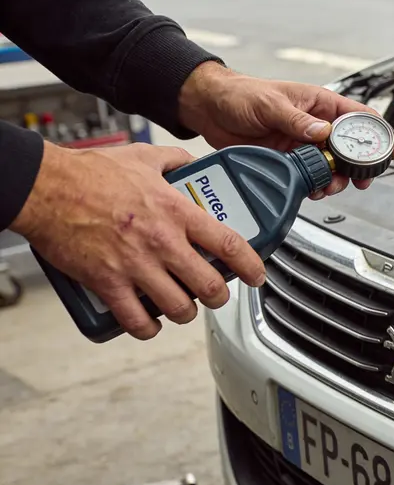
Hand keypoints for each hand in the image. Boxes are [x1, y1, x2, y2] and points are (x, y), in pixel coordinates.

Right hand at [11, 142, 265, 339]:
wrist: (45, 188)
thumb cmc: (89, 173)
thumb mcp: (143, 157)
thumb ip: (174, 161)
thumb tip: (191, 163)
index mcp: (176, 212)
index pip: (228, 243)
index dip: (250, 264)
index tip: (257, 275)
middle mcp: (162, 242)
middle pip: (210, 285)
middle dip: (219, 296)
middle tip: (217, 294)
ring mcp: (136, 266)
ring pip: (179, 307)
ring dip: (186, 312)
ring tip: (183, 306)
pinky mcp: (108, 283)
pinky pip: (137, 320)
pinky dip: (148, 327)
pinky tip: (150, 322)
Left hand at [178, 62, 393, 196]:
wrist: (209, 108)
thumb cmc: (240, 94)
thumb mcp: (270, 104)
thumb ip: (297, 120)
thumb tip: (323, 132)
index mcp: (320, 104)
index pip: (360, 117)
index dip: (379, 134)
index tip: (389, 151)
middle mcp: (316, 125)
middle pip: (351, 148)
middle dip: (359, 167)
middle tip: (359, 181)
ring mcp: (304, 143)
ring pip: (332, 167)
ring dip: (335, 180)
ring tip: (328, 187)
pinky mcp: (289, 160)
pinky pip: (311, 176)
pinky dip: (315, 186)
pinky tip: (311, 188)